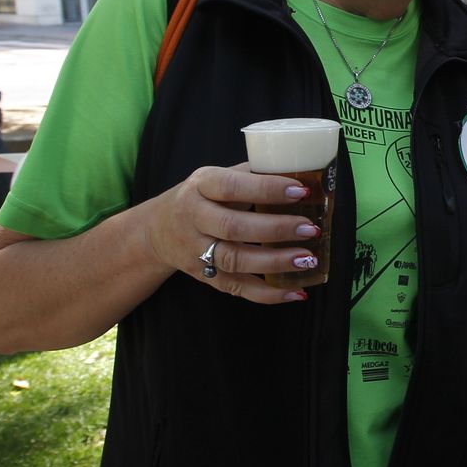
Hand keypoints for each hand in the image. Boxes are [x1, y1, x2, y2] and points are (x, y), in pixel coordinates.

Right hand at [143, 161, 321, 303]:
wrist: (157, 230)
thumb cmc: (202, 197)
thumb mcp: (217, 177)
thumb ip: (252, 175)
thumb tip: (301, 171)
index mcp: (201, 186)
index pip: (232, 186)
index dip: (267, 189)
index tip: (301, 191)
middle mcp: (194, 218)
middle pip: (233, 227)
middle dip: (275, 229)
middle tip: (309, 229)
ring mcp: (196, 251)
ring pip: (234, 260)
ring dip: (274, 262)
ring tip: (307, 259)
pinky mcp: (204, 276)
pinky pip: (236, 288)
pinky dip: (267, 294)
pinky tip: (295, 292)